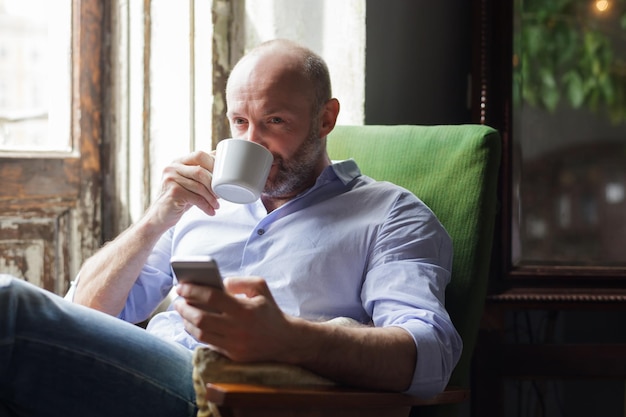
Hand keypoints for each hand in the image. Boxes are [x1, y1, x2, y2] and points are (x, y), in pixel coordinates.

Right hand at [146, 151, 219, 229]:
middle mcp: (172, 167)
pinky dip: (206, 206)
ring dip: (212, 198)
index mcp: (179, 161)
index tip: (224, 177)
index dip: (214, 165)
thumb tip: (221, 156)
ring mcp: (171, 179)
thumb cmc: (179, 197)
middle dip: (214, 184)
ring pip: (199, 186)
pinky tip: (211, 211)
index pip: (200, 155)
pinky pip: (196, 198)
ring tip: (217, 204)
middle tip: (221, 193)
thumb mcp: (190, 181)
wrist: (160, 215)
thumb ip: (200, 170)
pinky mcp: (173, 193)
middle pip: (200, 171)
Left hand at [174, 276, 297, 361]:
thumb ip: (240, 281)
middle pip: (201, 318)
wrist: (285, 340)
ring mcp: (234, 344)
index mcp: (244, 309)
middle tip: (178, 300)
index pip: (212, 298)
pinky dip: (196, 333)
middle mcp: (238, 328)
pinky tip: (191, 324)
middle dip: (184, 307)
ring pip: (200, 334)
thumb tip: (218, 283)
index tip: (182, 286)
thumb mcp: (261, 288)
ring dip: (186, 321)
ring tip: (182, 311)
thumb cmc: (269, 310)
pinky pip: (208, 344)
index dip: (193, 290)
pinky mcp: (232, 355)